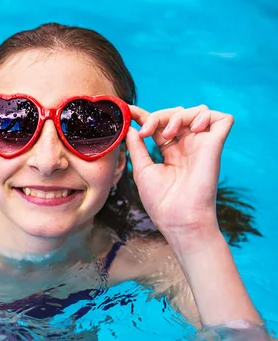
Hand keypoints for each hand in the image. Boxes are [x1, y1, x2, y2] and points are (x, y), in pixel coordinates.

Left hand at [125, 105, 233, 236]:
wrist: (178, 218)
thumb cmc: (161, 201)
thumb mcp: (142, 169)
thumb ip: (137, 147)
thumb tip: (130, 128)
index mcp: (170, 151)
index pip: (159, 124)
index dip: (144, 114)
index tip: (128, 111)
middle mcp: (187, 146)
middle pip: (176, 113)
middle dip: (158, 115)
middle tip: (146, 131)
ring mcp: (202, 145)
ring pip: (198, 111)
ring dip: (178, 115)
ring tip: (167, 134)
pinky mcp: (215, 146)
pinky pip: (222, 119)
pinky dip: (206, 116)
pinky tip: (192, 129)